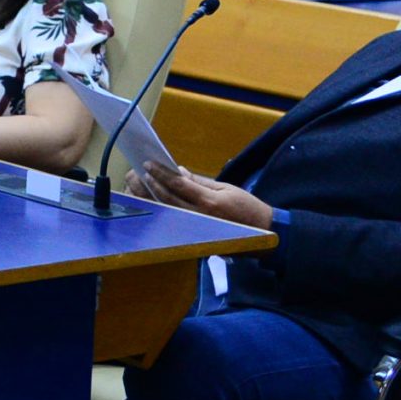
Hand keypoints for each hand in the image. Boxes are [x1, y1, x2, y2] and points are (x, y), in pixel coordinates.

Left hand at [135, 161, 273, 229]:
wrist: (263, 235)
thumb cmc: (247, 208)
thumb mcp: (225, 189)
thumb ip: (199, 181)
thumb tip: (177, 172)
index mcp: (209, 202)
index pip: (178, 185)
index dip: (161, 173)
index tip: (148, 163)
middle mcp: (199, 217)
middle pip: (166, 199)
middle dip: (149, 184)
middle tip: (136, 172)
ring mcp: (195, 229)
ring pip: (165, 211)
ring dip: (148, 197)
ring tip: (137, 185)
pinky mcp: (194, 236)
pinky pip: (171, 221)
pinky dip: (158, 211)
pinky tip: (148, 201)